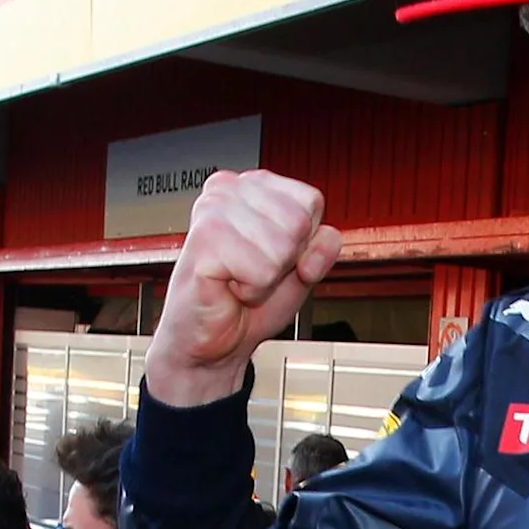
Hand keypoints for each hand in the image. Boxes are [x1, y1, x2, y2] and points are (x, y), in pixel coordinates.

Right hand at [145, 170, 343, 407]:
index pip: (311, 201)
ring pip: (282, 246)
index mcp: (253, 186)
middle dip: (285, 261)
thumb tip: (325, 238)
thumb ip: (322, 248)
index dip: (305, 242)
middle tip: (254, 273)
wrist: (211, 343)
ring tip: (240, 280)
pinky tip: (228, 286)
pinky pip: (261, 270)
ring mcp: (213, 212)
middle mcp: (229, 190)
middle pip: (299, 222)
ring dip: (267, 278)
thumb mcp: (300, 271)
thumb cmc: (247, 303)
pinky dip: (252, 290)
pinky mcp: (203, 241)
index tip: (276, 259)